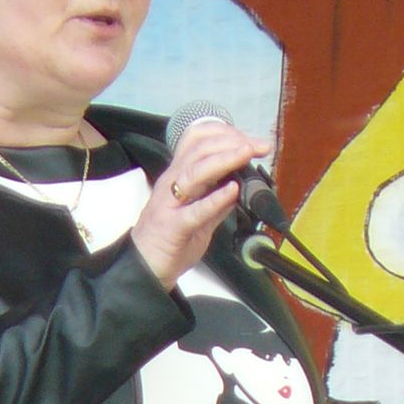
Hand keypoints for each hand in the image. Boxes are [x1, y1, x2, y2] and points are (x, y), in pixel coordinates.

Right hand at [131, 119, 271, 288]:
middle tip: (260, 146)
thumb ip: (217, 204)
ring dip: (225, 159)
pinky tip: (233, 189)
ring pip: (196, 171)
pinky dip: (215, 198)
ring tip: (247, 153)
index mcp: (178, 176)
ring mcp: (170, 203)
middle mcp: (172, 183)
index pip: (198, 139)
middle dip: (233, 142)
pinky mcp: (173, 226)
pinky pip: (195, 210)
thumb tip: (238, 190)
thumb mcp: (198, 218)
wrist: (144, 270)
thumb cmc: (169, 242)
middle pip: (200, 149)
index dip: (227, 133)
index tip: (252, 141)